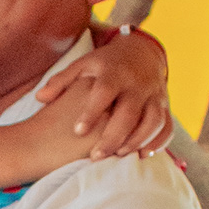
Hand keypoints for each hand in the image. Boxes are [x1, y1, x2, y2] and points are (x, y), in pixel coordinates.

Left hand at [35, 29, 171, 157]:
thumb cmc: (106, 65)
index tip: (78, 131)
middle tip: (95, 157)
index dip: (92, 111)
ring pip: (153, 120)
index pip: (104, 91)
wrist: (143, 52)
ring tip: (119, 156)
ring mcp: (155, 95)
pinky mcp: (166, 106)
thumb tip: (40, 98)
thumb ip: (62, 81)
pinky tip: (143, 155)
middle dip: (114, 136)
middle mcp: (137, 84)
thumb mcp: (83, 65)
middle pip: (129, 112)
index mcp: (114, 73)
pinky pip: (168, 126)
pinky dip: (159, 141)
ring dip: (138, 140)